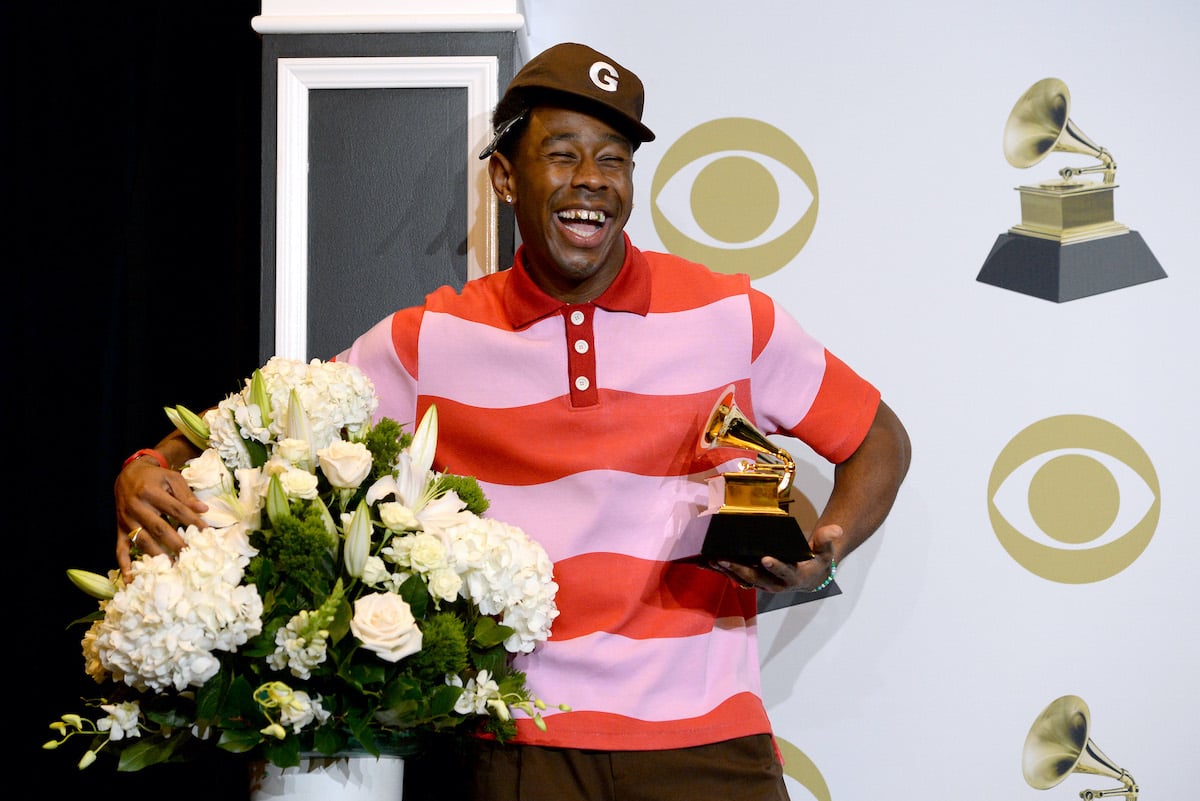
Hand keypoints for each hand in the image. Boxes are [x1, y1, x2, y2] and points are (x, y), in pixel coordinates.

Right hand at [113, 458, 207, 582]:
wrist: (128, 474)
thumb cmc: (155, 477)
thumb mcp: (171, 478)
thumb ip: (186, 494)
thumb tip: (203, 509)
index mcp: (150, 492)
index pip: (175, 509)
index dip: (191, 521)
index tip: (206, 532)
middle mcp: (136, 507)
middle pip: (159, 528)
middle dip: (175, 543)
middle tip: (190, 557)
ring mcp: (126, 520)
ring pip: (142, 541)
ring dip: (156, 556)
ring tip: (171, 568)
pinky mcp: (119, 529)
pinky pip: (120, 549)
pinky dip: (125, 565)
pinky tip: (131, 579)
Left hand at [714, 523, 841, 592]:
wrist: (810, 577)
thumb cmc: (817, 560)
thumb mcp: (826, 551)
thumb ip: (827, 540)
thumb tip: (835, 529)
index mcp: (795, 577)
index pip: (785, 572)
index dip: (776, 567)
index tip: (765, 559)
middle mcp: (777, 584)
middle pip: (757, 578)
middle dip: (740, 569)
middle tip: (724, 558)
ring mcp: (764, 583)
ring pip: (743, 579)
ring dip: (726, 570)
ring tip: (711, 560)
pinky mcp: (754, 580)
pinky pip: (736, 577)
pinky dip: (723, 570)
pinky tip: (708, 563)